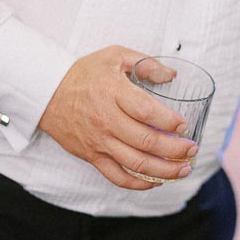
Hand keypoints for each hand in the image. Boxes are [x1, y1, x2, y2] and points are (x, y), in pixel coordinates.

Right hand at [38, 46, 198, 189]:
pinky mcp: (92, 155)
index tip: (184, 125)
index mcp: (113, 93)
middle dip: (176, 149)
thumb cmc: (83, 73)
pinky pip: (117, 176)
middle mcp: (106, 120)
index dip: (169, 121)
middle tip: (192, 149)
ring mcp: (99, 141)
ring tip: (183, 169)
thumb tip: (171, 75)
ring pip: (136, 163)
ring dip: (164, 170)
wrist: (46, 93)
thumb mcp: (114, 56)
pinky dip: (139, 183)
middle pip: (146, 142)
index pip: (147, 112)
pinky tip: (156, 181)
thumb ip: (146, 64)